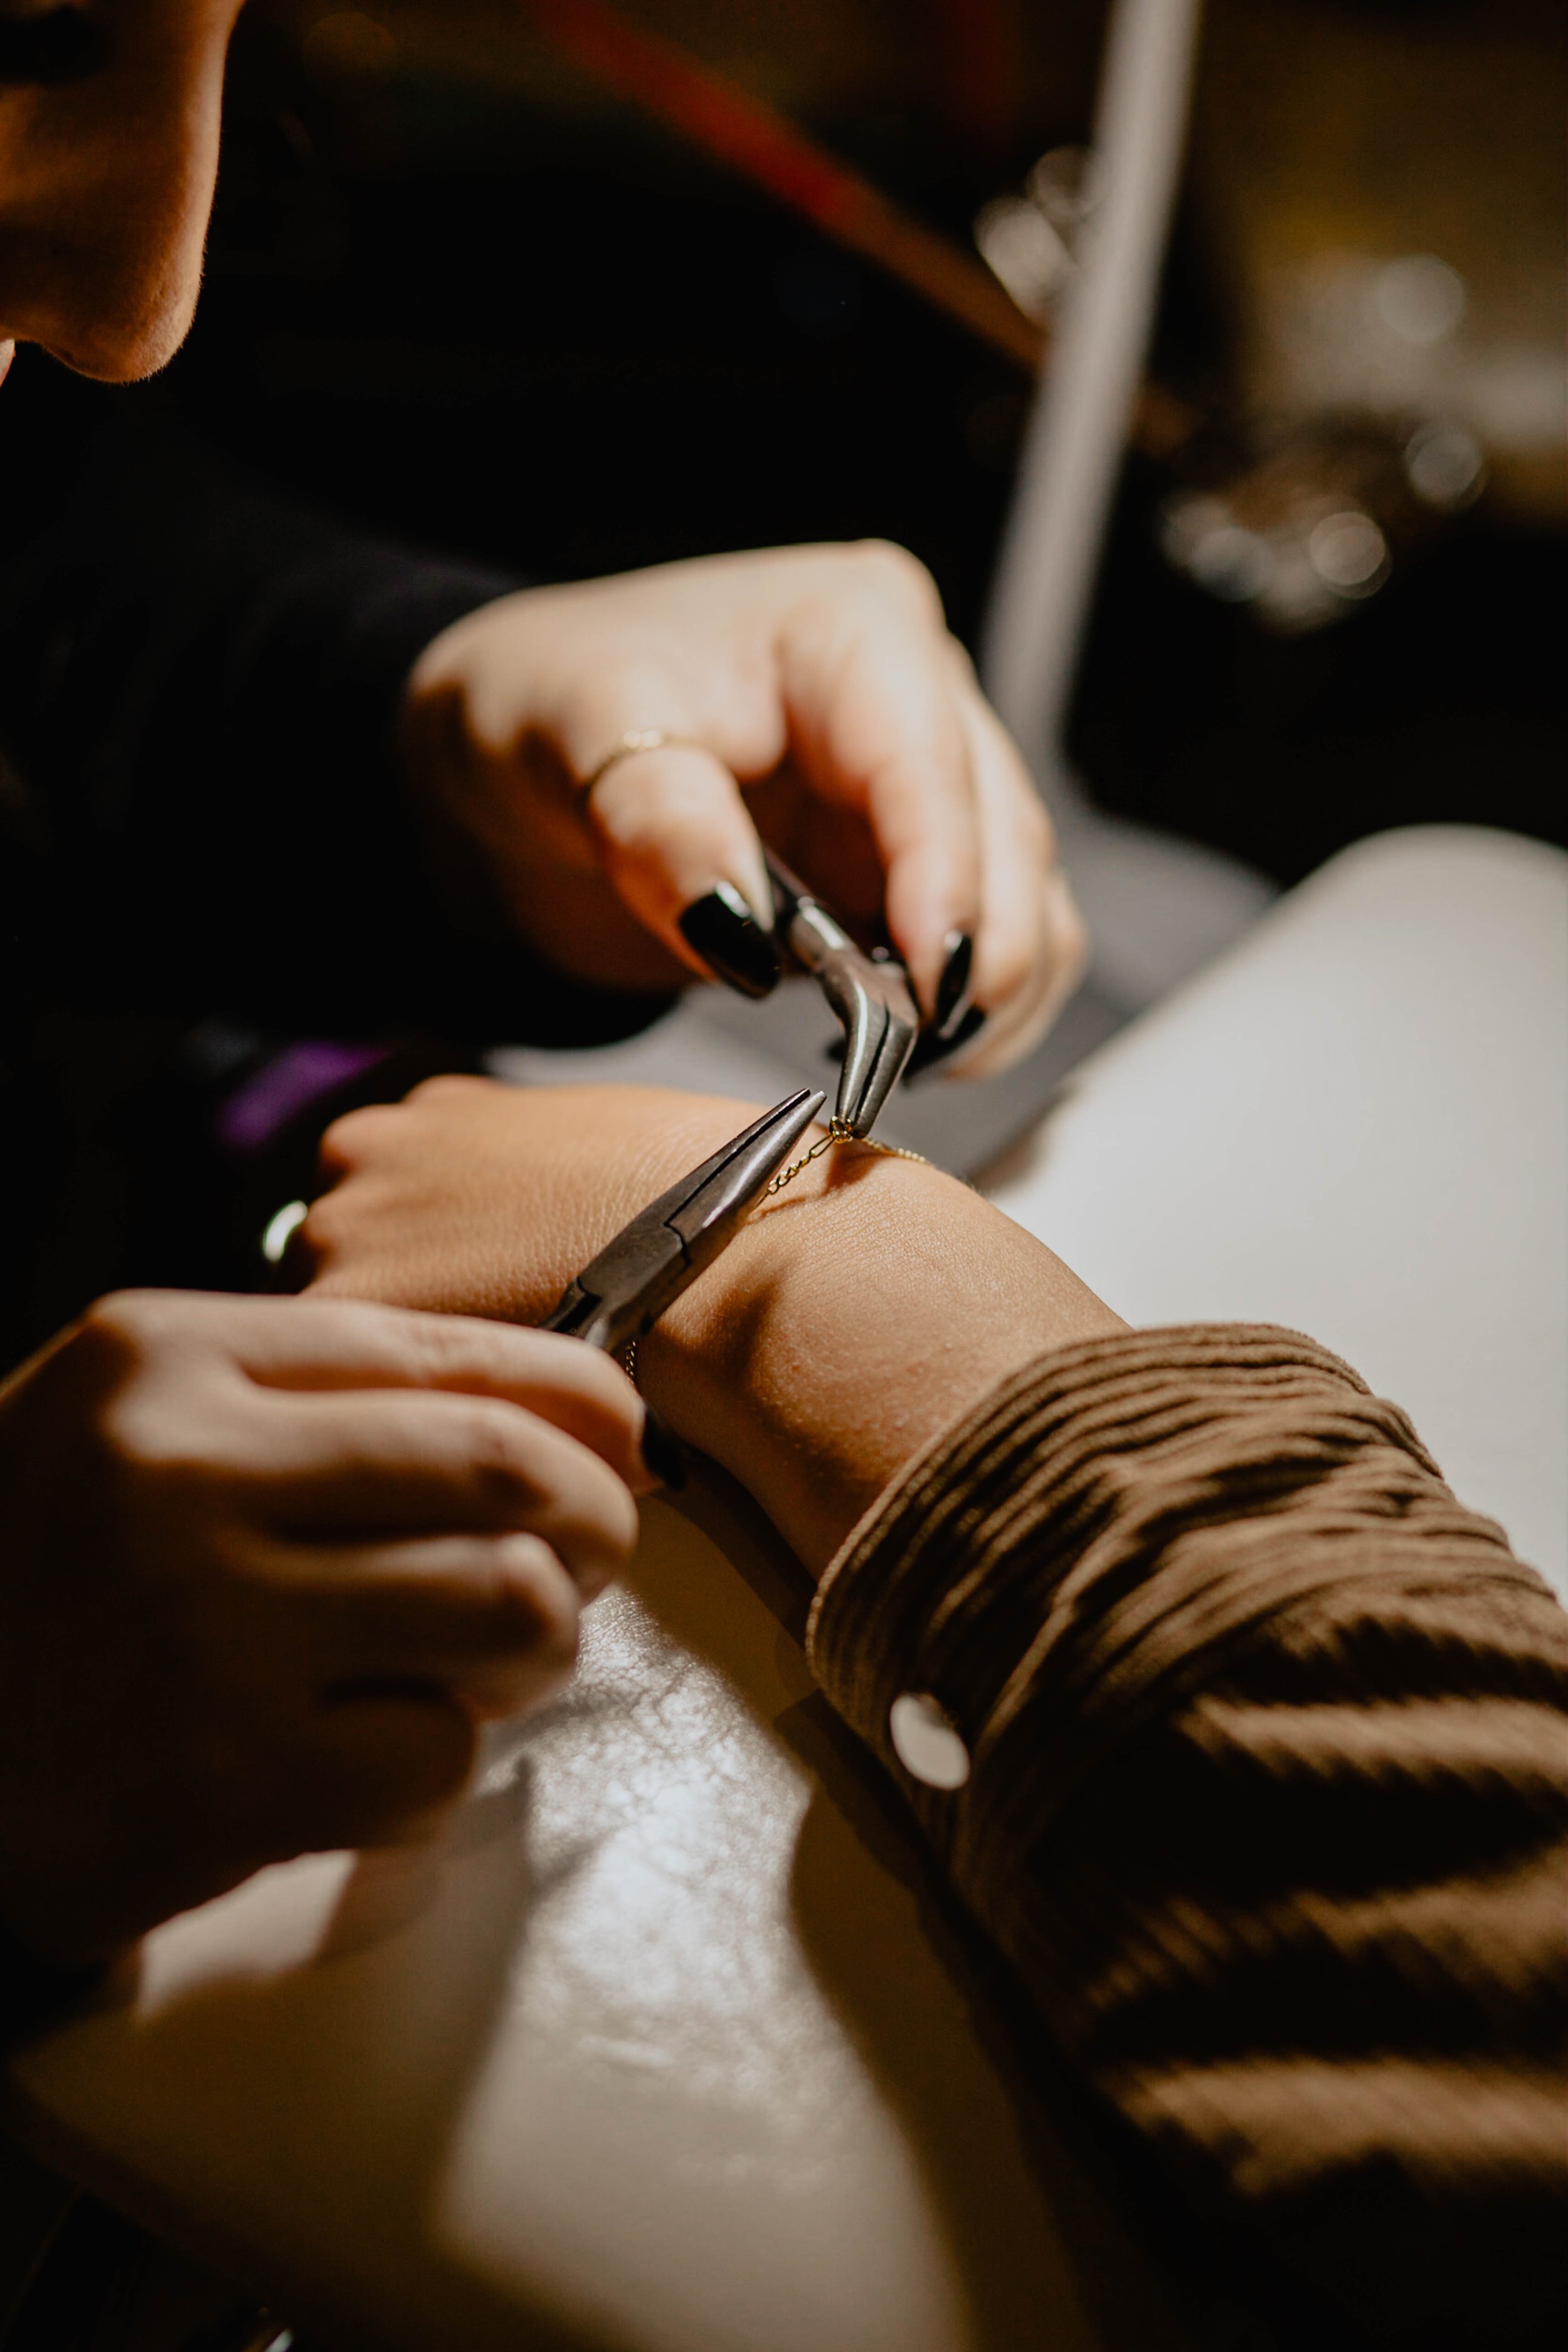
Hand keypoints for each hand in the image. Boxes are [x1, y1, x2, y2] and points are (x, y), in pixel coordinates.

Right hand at [0, 1290, 648, 1962]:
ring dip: (533, 1651)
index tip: (617, 1453)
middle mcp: (187, 1467)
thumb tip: (545, 1418)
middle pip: (516, 1470)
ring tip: (478, 1670)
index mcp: (171, 1355)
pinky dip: (438, 1769)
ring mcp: (205, 1622)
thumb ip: (305, 1401)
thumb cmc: (35, 1577)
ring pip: (510, 1608)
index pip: (465, 1352)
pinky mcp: (224, 1775)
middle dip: (596, 1526)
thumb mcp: (128, 1424)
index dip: (589, 1410)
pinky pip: (438, 1758)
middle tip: (580, 1569)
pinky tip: (371, 1761)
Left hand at [303, 1078, 1123, 1569]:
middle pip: (337, 1256)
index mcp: (432, 1113)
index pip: (384, 1198)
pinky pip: (334, 1395)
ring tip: (474, 1410)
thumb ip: (528, 1178)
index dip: (429, 1262)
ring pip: (327, 1330)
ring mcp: (342, 1233)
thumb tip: (535, 1228)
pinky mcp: (343, 1319)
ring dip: (381, 1373)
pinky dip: (385, 1423)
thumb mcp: (603, 1146)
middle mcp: (366, 1156)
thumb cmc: (703, 1200)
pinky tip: (459, 1434)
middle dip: (392, 1311)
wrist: (728, 1255)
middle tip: (476, 1366)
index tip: (474, 1303)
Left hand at [403, 544, 1084, 1076]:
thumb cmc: (544, 709)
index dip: (946, 882)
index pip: (932, 765)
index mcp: (852, 628)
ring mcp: (927, 788)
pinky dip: (971, 1010)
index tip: (931, 987)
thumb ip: (661, 824)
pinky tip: (902, 1045)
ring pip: (1026, 901)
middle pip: (1005, 839)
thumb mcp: (575, 739)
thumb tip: (742, 932)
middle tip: (902, 1051)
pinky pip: (993, 947)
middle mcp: (917, 696)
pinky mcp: (917, 870)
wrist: (512, 762)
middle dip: (971, 955)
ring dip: (988, 995)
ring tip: (901, 1059)